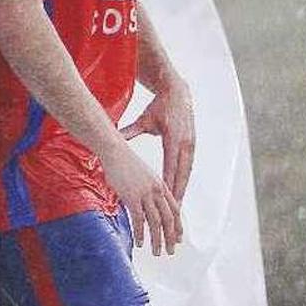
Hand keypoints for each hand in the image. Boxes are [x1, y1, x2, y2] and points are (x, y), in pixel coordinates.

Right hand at [100, 143, 182, 255]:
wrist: (115, 151)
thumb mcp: (143, 177)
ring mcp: (145, 194)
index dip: (178, 226)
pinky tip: (140, 243)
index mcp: (161, 186)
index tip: (178, 238)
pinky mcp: (132, 196)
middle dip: (171, 237)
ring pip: (155, 222)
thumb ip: (149, 191)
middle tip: (170, 251)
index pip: (175, 210)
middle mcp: (157, 191)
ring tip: (157, 252)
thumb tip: (147, 205)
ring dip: (157, 240)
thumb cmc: (125, 163)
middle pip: (168, 219)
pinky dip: (140, 233)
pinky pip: (139, 219)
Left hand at [120, 85, 195, 202]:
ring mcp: (190, 145)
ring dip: (182, 189)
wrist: (177, 93)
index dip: (167, 184)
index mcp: (173, 139)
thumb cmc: (159, 107)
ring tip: (178, 207)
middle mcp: (184, 144)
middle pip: (181, 174)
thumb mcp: (144, 120)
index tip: (163, 199)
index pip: (170, 166)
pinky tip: (180, 191)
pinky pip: (188, 167)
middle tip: (173, 212)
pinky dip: (184, 180)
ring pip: (186, 173)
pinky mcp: (192, 145)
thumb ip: (130, 132)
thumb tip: (114, 138)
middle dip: (177, 193)